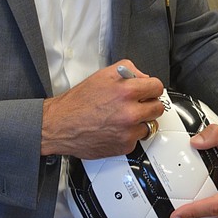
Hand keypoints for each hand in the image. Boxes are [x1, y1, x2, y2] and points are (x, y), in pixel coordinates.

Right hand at [40, 59, 164, 158]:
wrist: (59, 125)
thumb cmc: (78, 102)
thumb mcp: (103, 75)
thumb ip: (129, 71)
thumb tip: (143, 78)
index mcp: (127, 91)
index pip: (157, 87)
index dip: (152, 88)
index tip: (149, 91)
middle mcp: (130, 113)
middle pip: (158, 108)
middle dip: (149, 104)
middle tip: (137, 104)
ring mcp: (128, 131)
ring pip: (150, 124)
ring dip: (140, 121)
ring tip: (124, 117)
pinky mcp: (124, 146)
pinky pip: (137, 139)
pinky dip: (129, 134)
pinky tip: (116, 128)